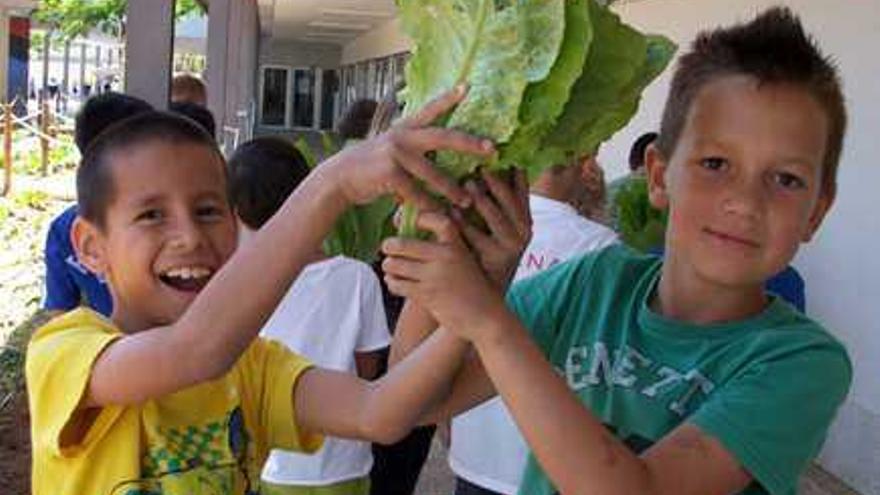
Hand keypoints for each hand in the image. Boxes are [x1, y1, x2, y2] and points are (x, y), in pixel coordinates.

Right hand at [318, 86, 493, 210]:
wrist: (338, 179)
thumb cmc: (369, 169)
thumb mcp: (388, 149)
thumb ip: (411, 148)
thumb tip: (438, 153)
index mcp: (403, 128)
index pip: (429, 109)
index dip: (448, 98)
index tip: (468, 86)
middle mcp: (401, 136)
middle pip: (442, 137)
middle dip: (468, 142)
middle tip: (491, 148)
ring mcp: (394, 153)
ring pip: (432, 173)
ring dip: (451, 188)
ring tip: (466, 199)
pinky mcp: (389, 173)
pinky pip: (416, 192)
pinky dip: (428, 204)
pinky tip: (439, 212)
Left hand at [381, 212, 507, 340]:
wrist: (485, 317)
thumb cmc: (474, 286)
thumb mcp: (467, 259)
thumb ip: (446, 244)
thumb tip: (415, 224)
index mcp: (457, 244)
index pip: (433, 220)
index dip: (418, 218)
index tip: (411, 223)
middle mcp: (445, 257)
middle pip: (401, 244)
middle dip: (389, 246)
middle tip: (388, 248)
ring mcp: (434, 276)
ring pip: (394, 265)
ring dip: (388, 266)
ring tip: (391, 267)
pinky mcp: (426, 295)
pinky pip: (397, 284)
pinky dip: (392, 282)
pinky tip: (396, 282)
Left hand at [455, 169, 531, 288]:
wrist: (483, 298)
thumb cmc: (487, 253)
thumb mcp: (501, 228)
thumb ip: (498, 202)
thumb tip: (494, 164)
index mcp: (526, 220)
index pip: (521, 189)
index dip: (510, 171)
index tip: (494, 155)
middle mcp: (522, 233)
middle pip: (509, 200)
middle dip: (494, 182)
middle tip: (477, 166)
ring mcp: (510, 248)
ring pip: (495, 217)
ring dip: (480, 199)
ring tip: (465, 184)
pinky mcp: (494, 260)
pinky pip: (477, 237)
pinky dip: (464, 222)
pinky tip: (450, 212)